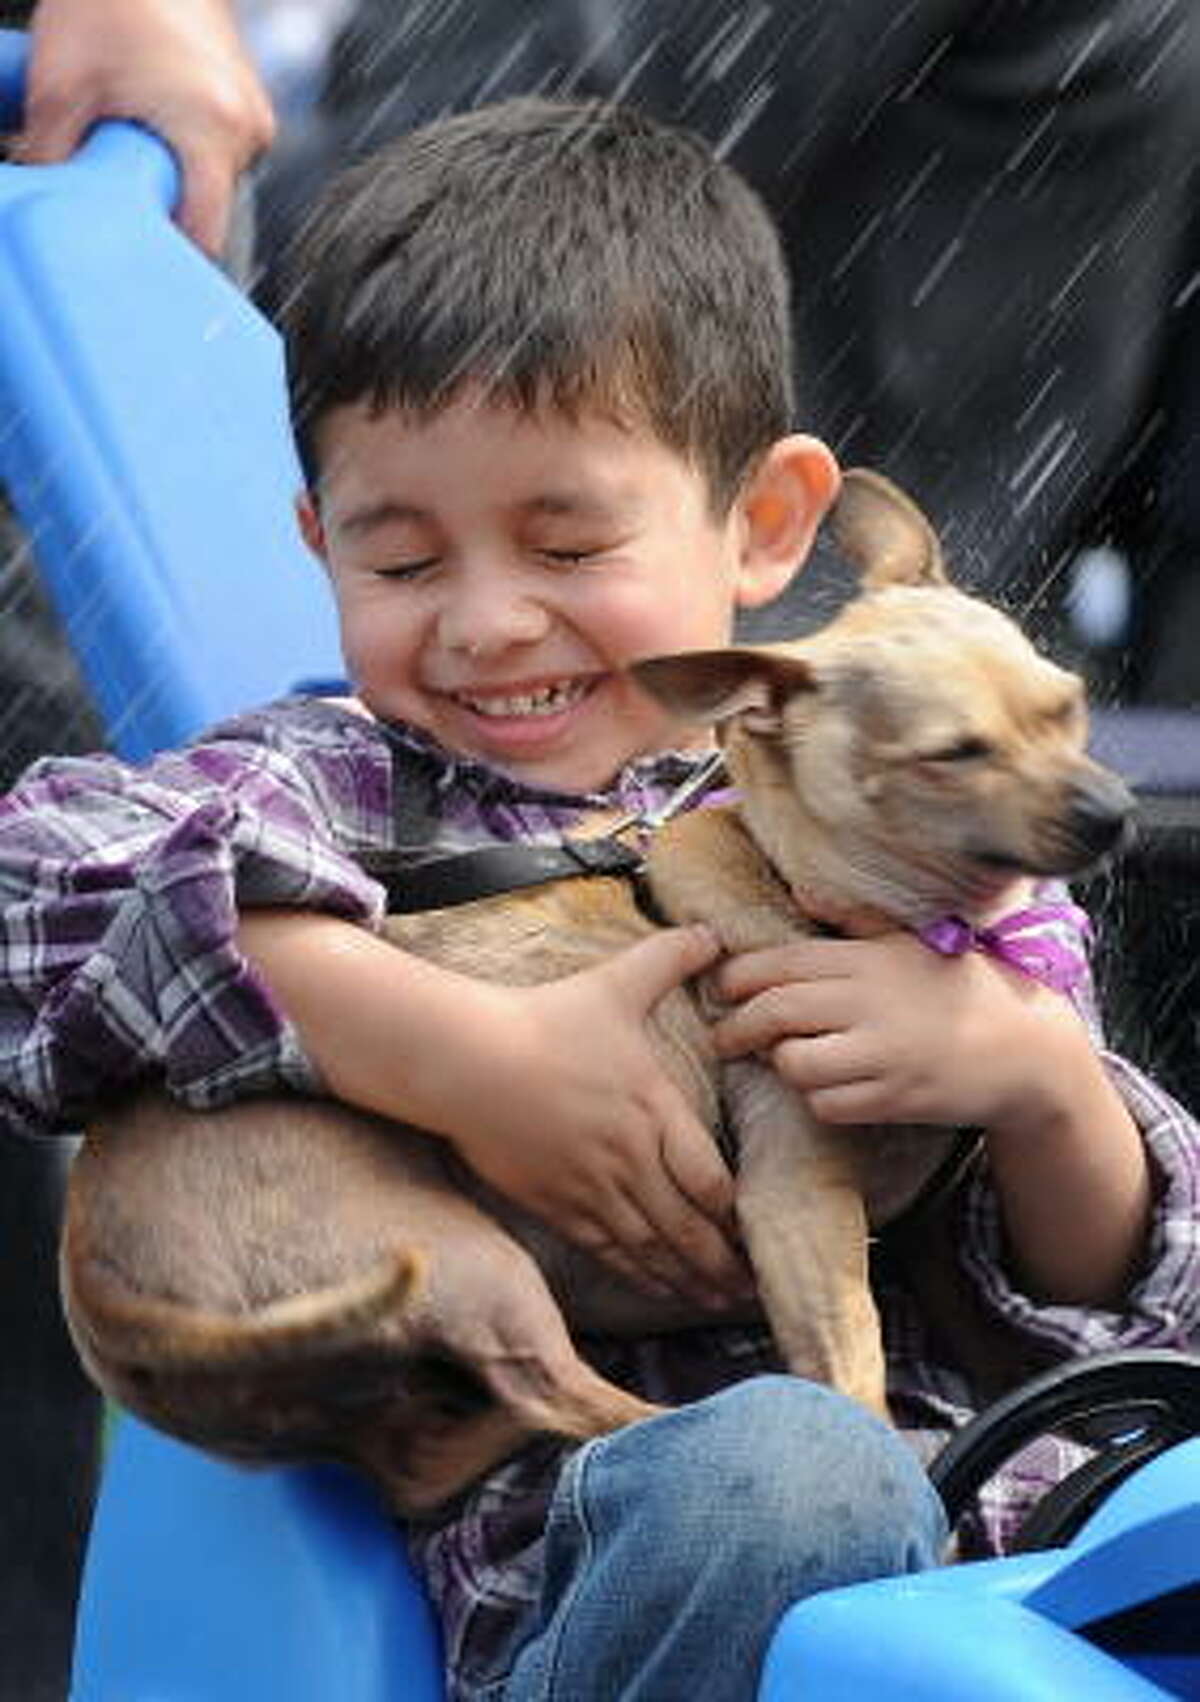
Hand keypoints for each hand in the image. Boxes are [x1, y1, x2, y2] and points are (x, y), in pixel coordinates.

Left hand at [19, 0, 274, 253]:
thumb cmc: (109, 0)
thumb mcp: (60, 88)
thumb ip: (52, 160)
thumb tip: (49, 209)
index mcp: (213, 132)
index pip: (207, 238)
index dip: (171, 255)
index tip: (141, 255)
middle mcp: (248, 127)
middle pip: (210, 207)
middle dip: (164, 201)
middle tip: (121, 176)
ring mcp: (254, 111)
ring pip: (214, 177)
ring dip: (176, 169)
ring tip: (137, 134)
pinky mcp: (249, 98)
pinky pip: (220, 147)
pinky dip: (188, 143)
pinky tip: (156, 116)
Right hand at [443, 927, 752, 1308]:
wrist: (466, 1059)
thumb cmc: (544, 1020)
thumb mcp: (614, 982)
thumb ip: (669, 958)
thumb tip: (712, 933)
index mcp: (652, 1107)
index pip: (709, 1177)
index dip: (736, 1212)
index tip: (758, 1230)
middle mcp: (628, 1157)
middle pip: (688, 1226)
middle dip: (723, 1261)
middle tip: (753, 1287)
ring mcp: (591, 1186)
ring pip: (651, 1248)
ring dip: (688, 1278)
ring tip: (717, 1301)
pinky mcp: (555, 1204)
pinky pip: (608, 1251)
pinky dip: (639, 1276)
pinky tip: (659, 1291)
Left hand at [711, 930, 1079, 1131]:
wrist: (1027, 1050)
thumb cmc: (961, 988)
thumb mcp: (912, 942)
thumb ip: (855, 918)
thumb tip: (802, 891)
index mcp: (870, 959)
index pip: (781, 963)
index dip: (737, 977)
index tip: (720, 987)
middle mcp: (872, 1003)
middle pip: (774, 1012)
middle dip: (735, 1026)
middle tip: (723, 1036)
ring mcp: (884, 1054)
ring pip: (794, 1064)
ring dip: (781, 1064)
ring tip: (786, 1058)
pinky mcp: (895, 1099)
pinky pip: (827, 1105)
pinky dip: (817, 1099)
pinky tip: (827, 1085)